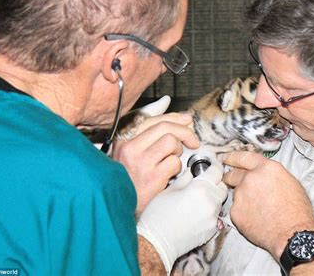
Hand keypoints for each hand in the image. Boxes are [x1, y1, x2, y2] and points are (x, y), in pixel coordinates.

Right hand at [112, 96, 199, 212]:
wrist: (119, 209)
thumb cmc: (129, 181)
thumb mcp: (132, 153)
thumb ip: (148, 130)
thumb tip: (165, 102)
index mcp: (124, 140)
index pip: (153, 119)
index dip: (174, 117)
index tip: (187, 120)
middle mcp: (129, 148)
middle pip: (165, 127)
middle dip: (184, 132)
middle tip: (193, 142)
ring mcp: (140, 162)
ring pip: (171, 142)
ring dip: (179, 151)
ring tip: (174, 161)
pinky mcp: (152, 177)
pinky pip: (174, 162)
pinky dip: (176, 168)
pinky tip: (169, 175)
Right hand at [137, 155, 227, 272]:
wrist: (157, 243)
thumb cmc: (158, 215)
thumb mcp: (169, 190)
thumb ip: (185, 178)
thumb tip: (192, 172)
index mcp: (200, 188)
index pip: (217, 171)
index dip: (214, 166)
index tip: (211, 165)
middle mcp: (211, 202)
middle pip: (222, 186)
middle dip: (215, 182)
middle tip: (203, 182)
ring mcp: (213, 217)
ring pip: (219, 201)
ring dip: (212, 197)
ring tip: (196, 200)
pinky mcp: (212, 230)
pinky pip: (216, 215)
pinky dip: (209, 211)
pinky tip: (195, 213)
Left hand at [223, 151, 313, 259]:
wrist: (292, 234)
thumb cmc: (297, 211)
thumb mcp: (290, 182)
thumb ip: (271, 175)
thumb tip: (263, 176)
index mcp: (266, 168)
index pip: (244, 157)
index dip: (233, 157)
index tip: (227, 158)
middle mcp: (251, 178)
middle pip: (233, 174)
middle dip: (231, 176)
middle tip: (232, 181)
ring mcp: (241, 195)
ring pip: (236, 193)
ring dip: (242, 198)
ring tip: (257, 209)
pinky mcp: (235, 212)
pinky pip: (236, 209)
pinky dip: (242, 213)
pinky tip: (255, 219)